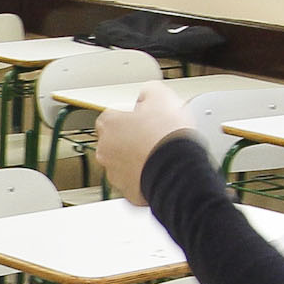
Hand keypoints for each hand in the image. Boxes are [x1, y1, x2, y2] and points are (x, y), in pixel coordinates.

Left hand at [96, 84, 197, 205]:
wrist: (177, 169)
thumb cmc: (166, 136)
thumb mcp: (161, 96)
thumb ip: (149, 92)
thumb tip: (147, 94)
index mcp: (109, 125)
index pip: (112, 116)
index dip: (130, 116)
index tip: (143, 117)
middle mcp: (106, 151)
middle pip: (116, 141)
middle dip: (132, 138)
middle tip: (153, 135)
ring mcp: (115, 173)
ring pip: (124, 163)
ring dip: (138, 158)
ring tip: (159, 153)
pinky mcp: (129, 191)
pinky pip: (135, 181)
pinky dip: (145, 176)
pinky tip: (160, 169)